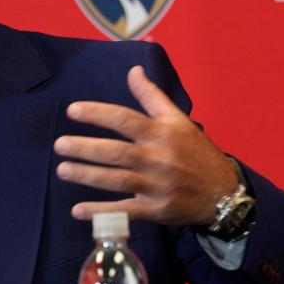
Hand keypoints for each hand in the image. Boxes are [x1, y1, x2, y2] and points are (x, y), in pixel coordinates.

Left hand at [53, 66, 237, 225]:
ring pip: (117, 180)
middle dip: (86, 148)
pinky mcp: (156, 210)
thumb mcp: (178, 120)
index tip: (72, 110)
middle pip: (117, 152)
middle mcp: (158, 158)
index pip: (125, 119)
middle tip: (60, 145)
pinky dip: (102, 213)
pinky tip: (78, 211)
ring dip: (88, 176)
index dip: (98, 114)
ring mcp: (157, 186)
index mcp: (162, 133)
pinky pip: (125, 212)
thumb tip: (132, 70)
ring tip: (63, 170)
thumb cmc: (196, 152)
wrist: (223, 193)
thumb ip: (152, 96)